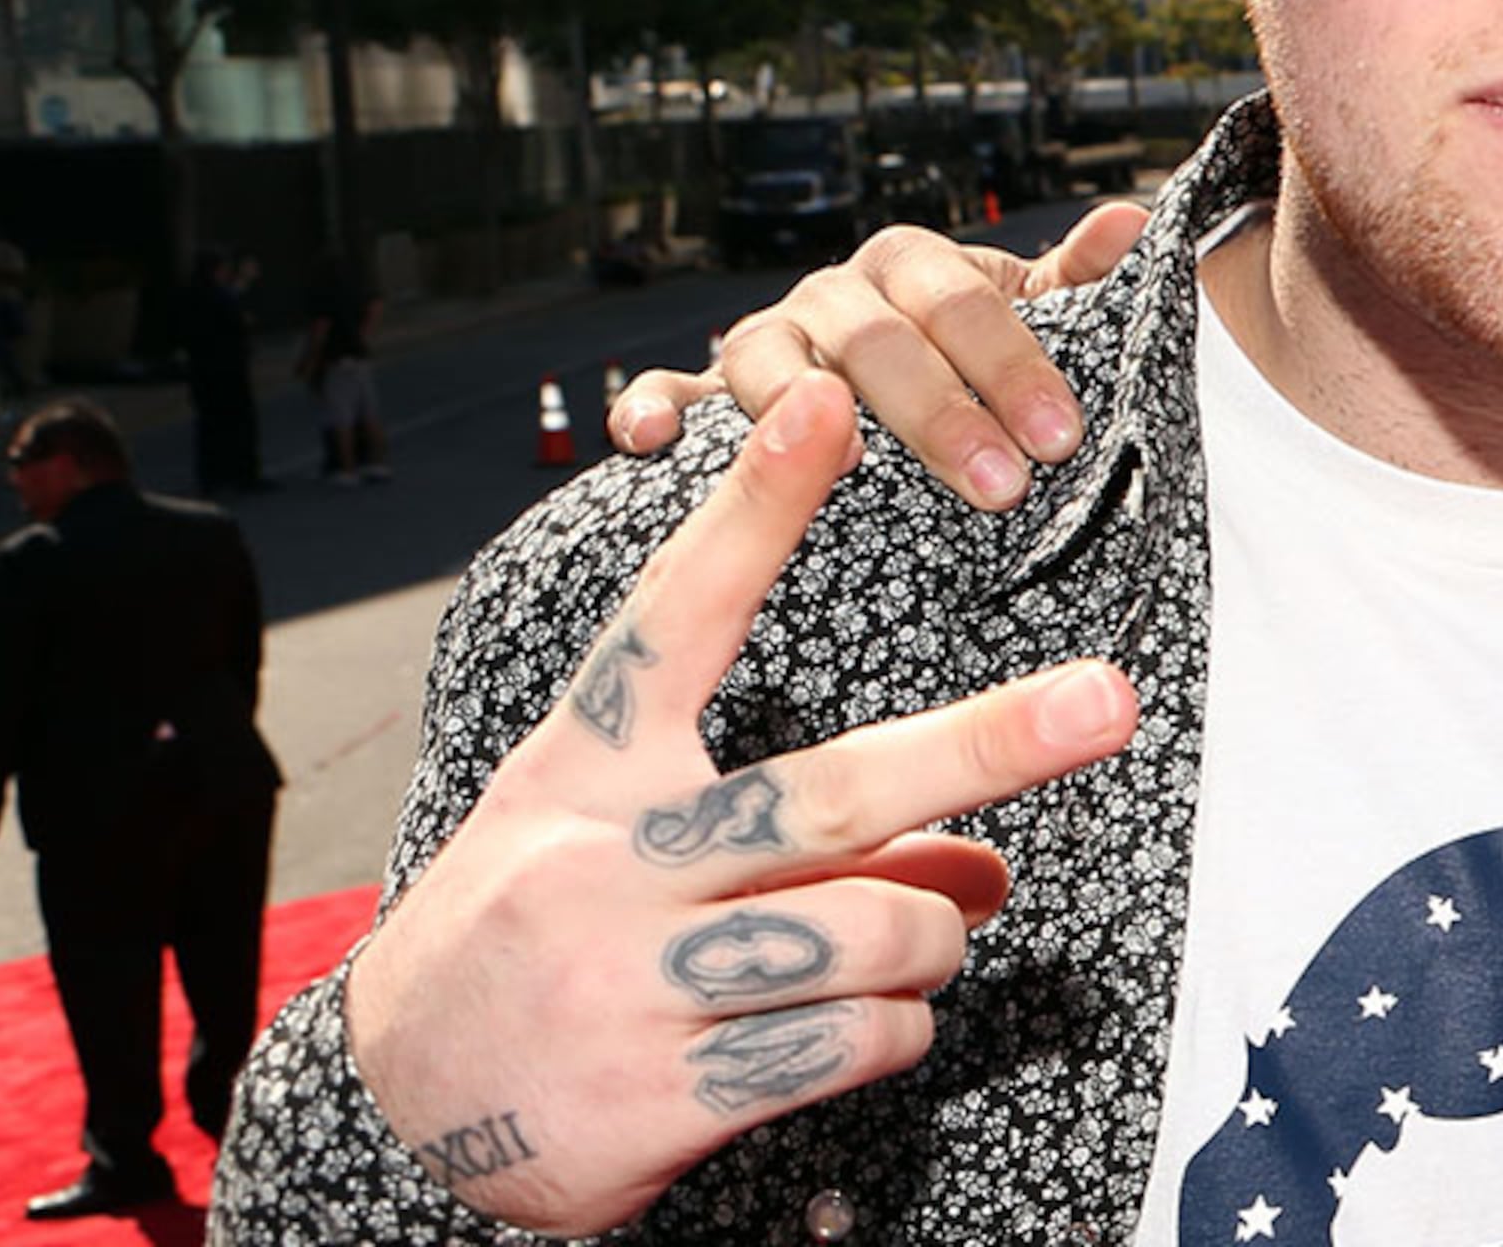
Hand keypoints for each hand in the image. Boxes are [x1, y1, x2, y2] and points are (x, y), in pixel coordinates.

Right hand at [345, 374, 1138, 1232]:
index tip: (825, 398)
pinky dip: (892, 1030)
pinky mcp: (662, 1096)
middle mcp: (608, 862)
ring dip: (931, 939)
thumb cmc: (544, 930)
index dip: (754, 508)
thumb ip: (797, 828)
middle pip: (833, 793)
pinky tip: (855, 1027)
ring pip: (879, 933)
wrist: (399, 1104)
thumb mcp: (627, 839)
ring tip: (907, 947)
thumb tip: (985, 863)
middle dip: (985, 745)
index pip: (679, 616)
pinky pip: (856, 1042)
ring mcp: (630, 982)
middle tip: (1104, 701)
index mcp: (588, 768)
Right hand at [610, 206, 1142, 510]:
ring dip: (801, 405)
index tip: (1061, 436)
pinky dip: (653, 404)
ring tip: (840, 459)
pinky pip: (666, 390)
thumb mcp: (1028, 323)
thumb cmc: (970, 359)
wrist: (890, 390)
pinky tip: (653, 437)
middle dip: (940, 410)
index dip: (1013, 363)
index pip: (963, 301)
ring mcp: (764, 342)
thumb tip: (1133, 223)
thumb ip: (1075, 285)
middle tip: (999, 486)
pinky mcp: (703, 394)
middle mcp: (833, 296)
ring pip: (768, 356)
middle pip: (877, 338)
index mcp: (913, 269)